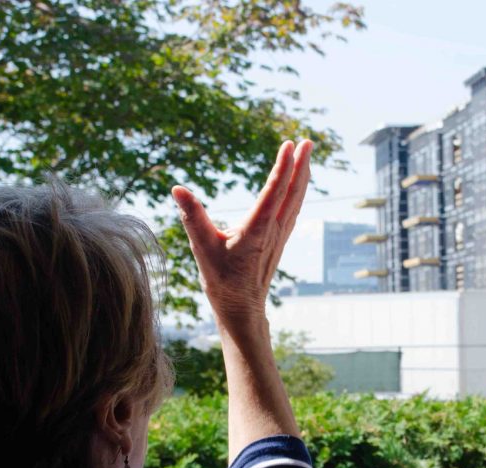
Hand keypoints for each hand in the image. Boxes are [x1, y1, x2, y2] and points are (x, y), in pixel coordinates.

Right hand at [171, 139, 311, 336]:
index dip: (283, 166)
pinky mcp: (279, 240)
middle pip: (293, 191)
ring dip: (303, 175)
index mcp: (257, 229)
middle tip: (308, 141)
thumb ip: (192, 216)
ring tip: (306, 153)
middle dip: (301, 164)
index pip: (274, 191)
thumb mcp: (202, 247)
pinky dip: (298, 191)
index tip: (289, 144)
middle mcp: (274, 230)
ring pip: (296, 199)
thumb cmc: (221, 280)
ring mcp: (280, 235)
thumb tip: (177, 189)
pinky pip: (293, 209)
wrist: (241, 309)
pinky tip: (299, 184)